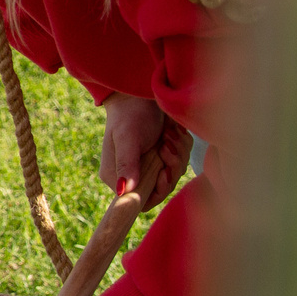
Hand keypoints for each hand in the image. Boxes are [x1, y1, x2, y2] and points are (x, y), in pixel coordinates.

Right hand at [99, 92, 190, 209]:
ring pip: (173, 175)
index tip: (164, 171)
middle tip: (168, 145)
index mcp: (115, 176)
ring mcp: (146, 167)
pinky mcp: (159, 158)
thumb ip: (126, 164)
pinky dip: (181, 148)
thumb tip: (122, 191)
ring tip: (170, 134)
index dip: (157, 190)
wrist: (140, 95)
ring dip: (177, 154)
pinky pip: (178, 163)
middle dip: (170, 166)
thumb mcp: (127, 138)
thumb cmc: (129, 115)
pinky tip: (173, 133)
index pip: (139, 201)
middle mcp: (130, 175)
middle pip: (161, 188)